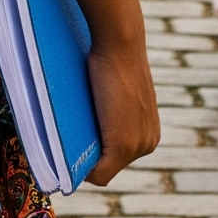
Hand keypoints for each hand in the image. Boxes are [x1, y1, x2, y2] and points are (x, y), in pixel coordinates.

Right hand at [83, 31, 160, 184]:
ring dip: (84, 160)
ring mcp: (138, 146)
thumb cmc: (114, 57)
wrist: (120, 43)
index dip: (95, 147)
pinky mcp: (123, 146)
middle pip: (111, 165)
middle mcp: (149, 142)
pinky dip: (82, 173)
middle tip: (71, 136)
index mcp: (149, 130)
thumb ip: (114, 108)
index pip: (119, 157)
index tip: (78, 136)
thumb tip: (92, 116)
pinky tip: (68, 159)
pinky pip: (100, 175)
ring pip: (104, 171)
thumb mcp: (118, 89)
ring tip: (68, 142)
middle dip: (89, 154)